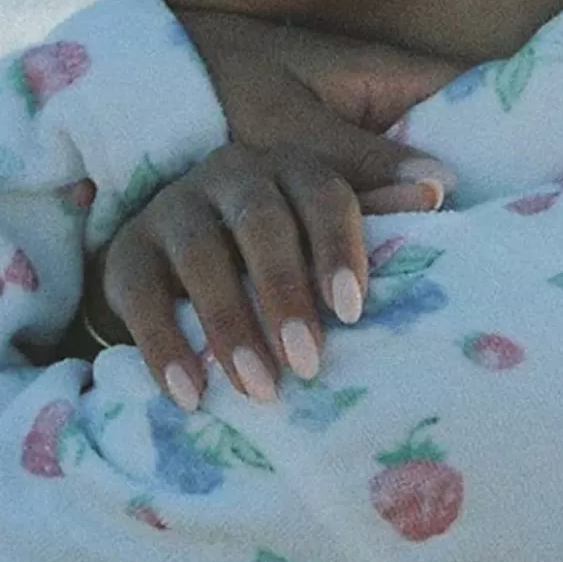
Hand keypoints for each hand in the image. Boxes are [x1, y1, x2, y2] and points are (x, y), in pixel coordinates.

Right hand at [96, 11, 459, 403]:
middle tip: (309, 363)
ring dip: (228, 325)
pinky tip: (189, 396)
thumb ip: (376, 207)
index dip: (338, 248)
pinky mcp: (124, 252)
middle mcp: (229, 175)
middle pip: (260, 222)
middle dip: (284, 294)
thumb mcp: (324, 226)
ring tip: (259, 389)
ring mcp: (172, 209)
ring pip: (198, 255)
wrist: (176, 261)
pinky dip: (162, 346)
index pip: (322, 192)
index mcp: (290, 166)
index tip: (353, 312)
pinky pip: (137, 294)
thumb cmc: (277, 249)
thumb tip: (438, 185)